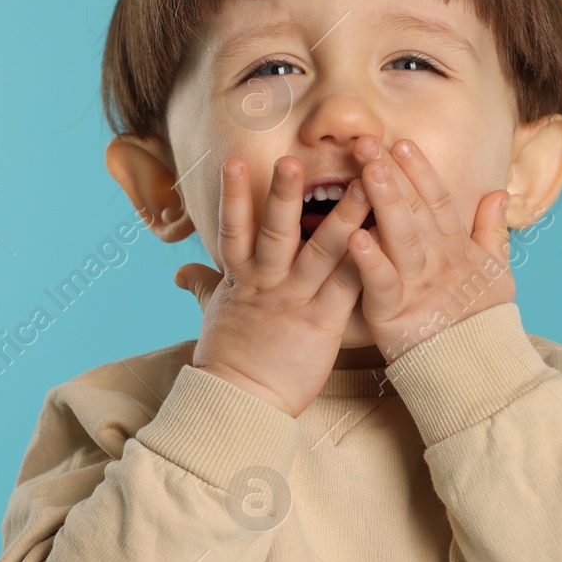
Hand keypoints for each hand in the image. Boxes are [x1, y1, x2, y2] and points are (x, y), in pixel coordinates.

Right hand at [174, 155, 369, 417]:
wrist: (242, 403)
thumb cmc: (230, 358)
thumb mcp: (215, 314)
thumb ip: (205, 285)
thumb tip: (183, 271)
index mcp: (241, 278)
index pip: (233, 230)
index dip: (232, 196)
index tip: (232, 161)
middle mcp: (266, 284)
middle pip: (274, 232)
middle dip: (282, 196)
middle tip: (292, 159)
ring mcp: (295, 302)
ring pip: (319, 252)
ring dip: (341, 217)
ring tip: (359, 185)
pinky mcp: (323, 323)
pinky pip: (345, 287)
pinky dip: (360, 263)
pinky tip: (378, 239)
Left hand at [346, 136, 514, 362]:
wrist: (475, 372)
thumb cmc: (480, 321)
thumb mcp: (495, 273)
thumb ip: (492, 230)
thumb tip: (499, 192)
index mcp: (457, 248)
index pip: (439, 201)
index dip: (421, 171)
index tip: (402, 142)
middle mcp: (438, 261)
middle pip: (416, 210)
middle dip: (393, 174)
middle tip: (370, 143)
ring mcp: (417, 285)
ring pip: (401, 237)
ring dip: (385, 203)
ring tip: (367, 172)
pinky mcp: (395, 313)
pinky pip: (382, 283)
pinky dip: (371, 261)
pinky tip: (355, 236)